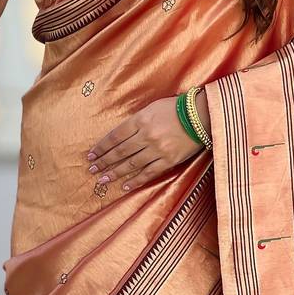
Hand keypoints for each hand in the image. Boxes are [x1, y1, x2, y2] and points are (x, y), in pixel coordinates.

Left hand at [86, 90, 210, 191]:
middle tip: (92, 169)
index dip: (102, 147)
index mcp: (140, 120)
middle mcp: (146, 136)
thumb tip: (121, 135)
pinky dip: (136, 180)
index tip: (91, 155)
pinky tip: (125, 186)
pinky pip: (148, 173)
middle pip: (120, 151)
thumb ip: (137, 121)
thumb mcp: (152, 108)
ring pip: (131, 164)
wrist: (202, 116)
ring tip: (103, 179)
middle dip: (104, 161)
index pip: (115, 136)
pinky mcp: (168, 160)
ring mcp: (157, 150)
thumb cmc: (176, 108)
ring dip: (115, 172)